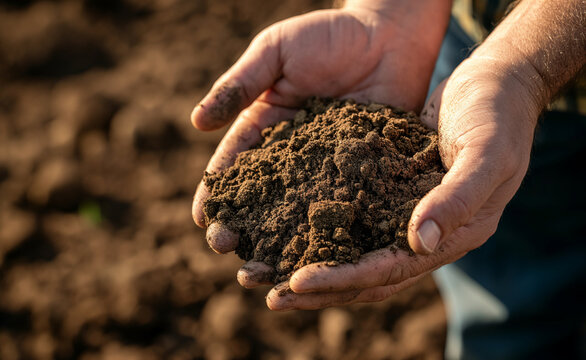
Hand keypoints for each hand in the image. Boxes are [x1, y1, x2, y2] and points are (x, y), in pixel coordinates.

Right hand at [191, 4, 449, 285]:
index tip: (202, 219)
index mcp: (266, 126)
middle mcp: (294, 155)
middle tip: (226, 252)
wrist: (390, 32)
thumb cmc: (330, 35)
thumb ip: (241, 84)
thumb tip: (196, 121)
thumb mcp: (276, 52)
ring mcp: (328, 167)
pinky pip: (345, 205)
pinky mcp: (363, 173)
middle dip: (242, 226)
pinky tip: (321, 255)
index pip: (235, 165)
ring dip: (280, 240)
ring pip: (299, 211)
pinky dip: (332, 230)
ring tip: (265, 268)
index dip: (217, 192)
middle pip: (262, 198)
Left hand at [266, 55, 541, 309]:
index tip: (298, 283)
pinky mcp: (392, 191)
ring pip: (357, 250)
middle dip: (322, 287)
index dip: (345, 279)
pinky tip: (289, 224)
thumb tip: (420, 242)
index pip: (392, 269)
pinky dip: (324, 226)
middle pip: (368, 273)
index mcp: (455, 234)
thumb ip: (459, 197)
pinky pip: (354, 216)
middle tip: (272, 296)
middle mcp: (428, 234)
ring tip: (270, 273)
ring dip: (317, 263)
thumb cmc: (498, 114)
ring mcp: (408, 214)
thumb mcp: (487, 153)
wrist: (495, 83)